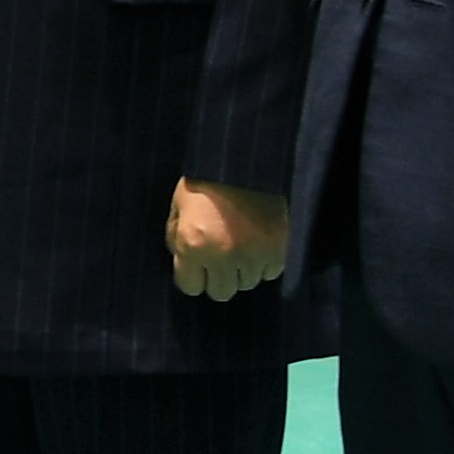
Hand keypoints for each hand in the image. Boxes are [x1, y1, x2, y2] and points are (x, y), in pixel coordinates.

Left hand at [164, 178, 289, 299]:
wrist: (245, 161)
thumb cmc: (206, 180)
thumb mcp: (178, 207)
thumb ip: (176, 239)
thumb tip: (183, 264)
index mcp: (193, 245)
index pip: (191, 287)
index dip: (193, 275)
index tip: (198, 264)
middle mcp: (223, 256)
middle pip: (220, 292)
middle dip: (217, 277)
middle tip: (220, 257)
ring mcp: (253, 255)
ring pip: (246, 283)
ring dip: (242, 269)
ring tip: (240, 244)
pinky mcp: (278, 250)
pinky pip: (270, 272)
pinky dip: (264, 262)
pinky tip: (258, 242)